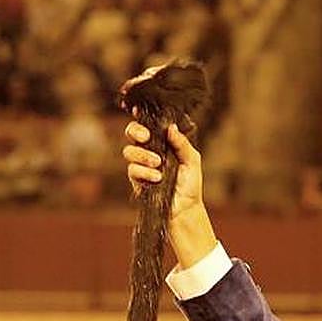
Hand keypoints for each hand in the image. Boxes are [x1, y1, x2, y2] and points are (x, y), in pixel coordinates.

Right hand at [123, 119, 215, 265]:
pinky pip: (132, 170)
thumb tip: (170, 127)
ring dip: (143, 155)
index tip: (139, 111)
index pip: (148, 124)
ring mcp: (141, 164)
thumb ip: (182, 143)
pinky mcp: (136, 179)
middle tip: (146, 137)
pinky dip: (144, 172)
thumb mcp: (192, 160)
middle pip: (132, 132)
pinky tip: (157, 178)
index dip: (141, 116)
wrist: (185, 208)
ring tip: (158, 163)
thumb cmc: (190, 184)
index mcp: (162, 142)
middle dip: (136, 131)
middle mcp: (149, 150)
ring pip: (129, 151)